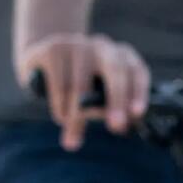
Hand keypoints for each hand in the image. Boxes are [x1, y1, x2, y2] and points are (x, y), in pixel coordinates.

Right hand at [17, 33, 149, 150]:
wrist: (43, 58)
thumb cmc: (82, 82)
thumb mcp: (101, 91)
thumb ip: (114, 105)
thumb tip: (121, 126)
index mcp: (122, 56)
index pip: (137, 72)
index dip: (139, 92)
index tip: (137, 113)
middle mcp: (102, 46)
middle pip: (115, 72)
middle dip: (117, 101)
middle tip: (116, 126)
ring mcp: (77, 44)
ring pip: (81, 86)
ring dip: (78, 117)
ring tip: (74, 137)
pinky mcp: (52, 50)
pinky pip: (59, 86)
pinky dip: (60, 107)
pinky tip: (61, 119)